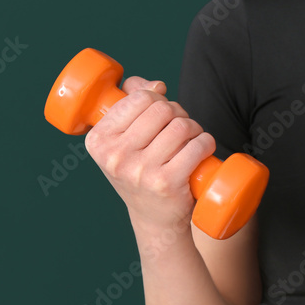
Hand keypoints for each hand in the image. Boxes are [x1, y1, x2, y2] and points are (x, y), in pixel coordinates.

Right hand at [84, 76, 216, 230]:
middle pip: (162, 109)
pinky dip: (206, 143)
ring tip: (193, 139)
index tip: (162, 114)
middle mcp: (115, 156)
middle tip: (181, 129)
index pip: (138, 98)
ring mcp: (140, 171)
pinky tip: (204, 148)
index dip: (158, 99)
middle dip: (179, 113)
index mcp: (98, 141)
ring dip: (194, 128)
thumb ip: (132, 104)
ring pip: (181, 126)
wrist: (154, 219)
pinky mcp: (167, 183)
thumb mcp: (124, 141)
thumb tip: (156, 84)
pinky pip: (196, 146)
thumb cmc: (141, 173)